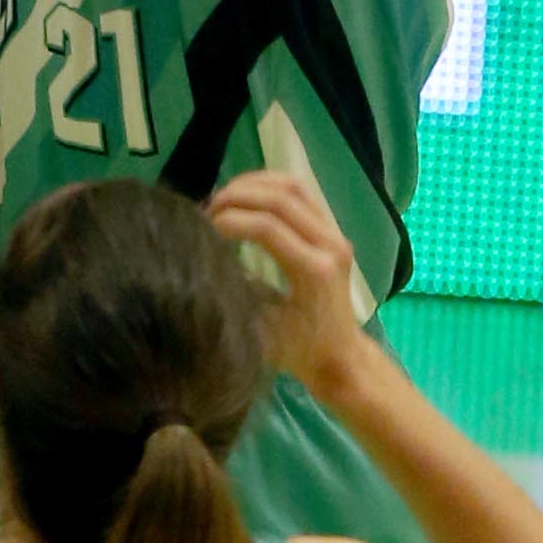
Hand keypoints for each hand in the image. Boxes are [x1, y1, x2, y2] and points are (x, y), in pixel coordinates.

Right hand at [206, 170, 372, 407]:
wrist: (340, 356)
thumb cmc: (298, 352)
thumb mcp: (259, 331)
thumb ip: (236, 292)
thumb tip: (202, 260)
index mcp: (314, 271)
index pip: (267, 227)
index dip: (229, 220)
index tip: (202, 229)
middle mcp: (330, 245)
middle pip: (280, 199)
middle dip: (236, 197)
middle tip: (207, 210)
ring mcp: (335, 234)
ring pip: (292, 187)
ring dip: (252, 185)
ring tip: (223, 198)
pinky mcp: (332, 230)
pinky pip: (301, 193)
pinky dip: (269, 187)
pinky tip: (245, 197)